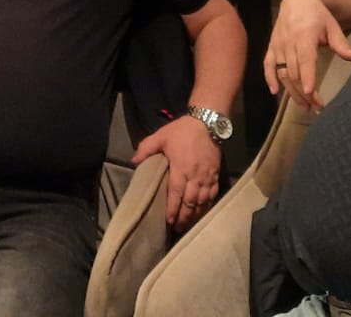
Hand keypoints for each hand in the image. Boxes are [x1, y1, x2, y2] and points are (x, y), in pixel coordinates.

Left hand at [133, 116, 221, 230]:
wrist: (207, 123)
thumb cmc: (182, 131)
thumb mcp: (161, 136)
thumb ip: (146, 149)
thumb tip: (133, 162)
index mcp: (180, 168)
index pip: (176, 194)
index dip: (172, 209)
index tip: (168, 221)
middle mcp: (195, 176)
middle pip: (190, 202)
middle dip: (183, 217)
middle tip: (177, 228)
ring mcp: (207, 177)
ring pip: (202, 202)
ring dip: (195, 215)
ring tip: (187, 225)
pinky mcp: (216, 176)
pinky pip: (212, 195)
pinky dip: (207, 206)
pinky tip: (202, 213)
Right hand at [265, 0, 350, 111]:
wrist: (297, 1)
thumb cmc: (317, 15)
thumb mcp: (332, 26)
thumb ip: (340, 43)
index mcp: (304, 35)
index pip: (305, 59)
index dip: (307, 76)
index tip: (310, 92)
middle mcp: (288, 42)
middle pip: (294, 71)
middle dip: (304, 92)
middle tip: (317, 108)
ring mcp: (277, 45)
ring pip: (282, 72)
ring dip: (292, 91)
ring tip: (304, 106)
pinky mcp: (271, 47)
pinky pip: (267, 65)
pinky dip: (269, 78)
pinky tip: (275, 92)